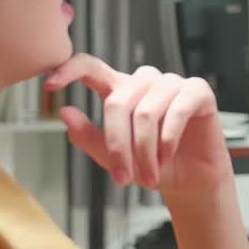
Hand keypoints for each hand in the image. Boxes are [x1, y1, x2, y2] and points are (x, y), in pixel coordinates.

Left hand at [44, 54, 232, 201]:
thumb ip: (89, 137)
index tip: (50, 86)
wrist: (190, 182)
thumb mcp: (113, 158)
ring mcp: (173, 83)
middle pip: (117, 101)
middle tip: (123, 178)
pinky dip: (168, 140)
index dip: (70, 70)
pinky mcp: (198, 91)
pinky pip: (176, 111)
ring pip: (145, 112)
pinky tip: (168, 156)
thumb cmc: (153, 166)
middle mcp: (146, 82)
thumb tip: (65, 112)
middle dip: (118, 145)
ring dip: (145, 151)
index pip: (92, 67)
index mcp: (121, 90)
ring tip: (149, 175)